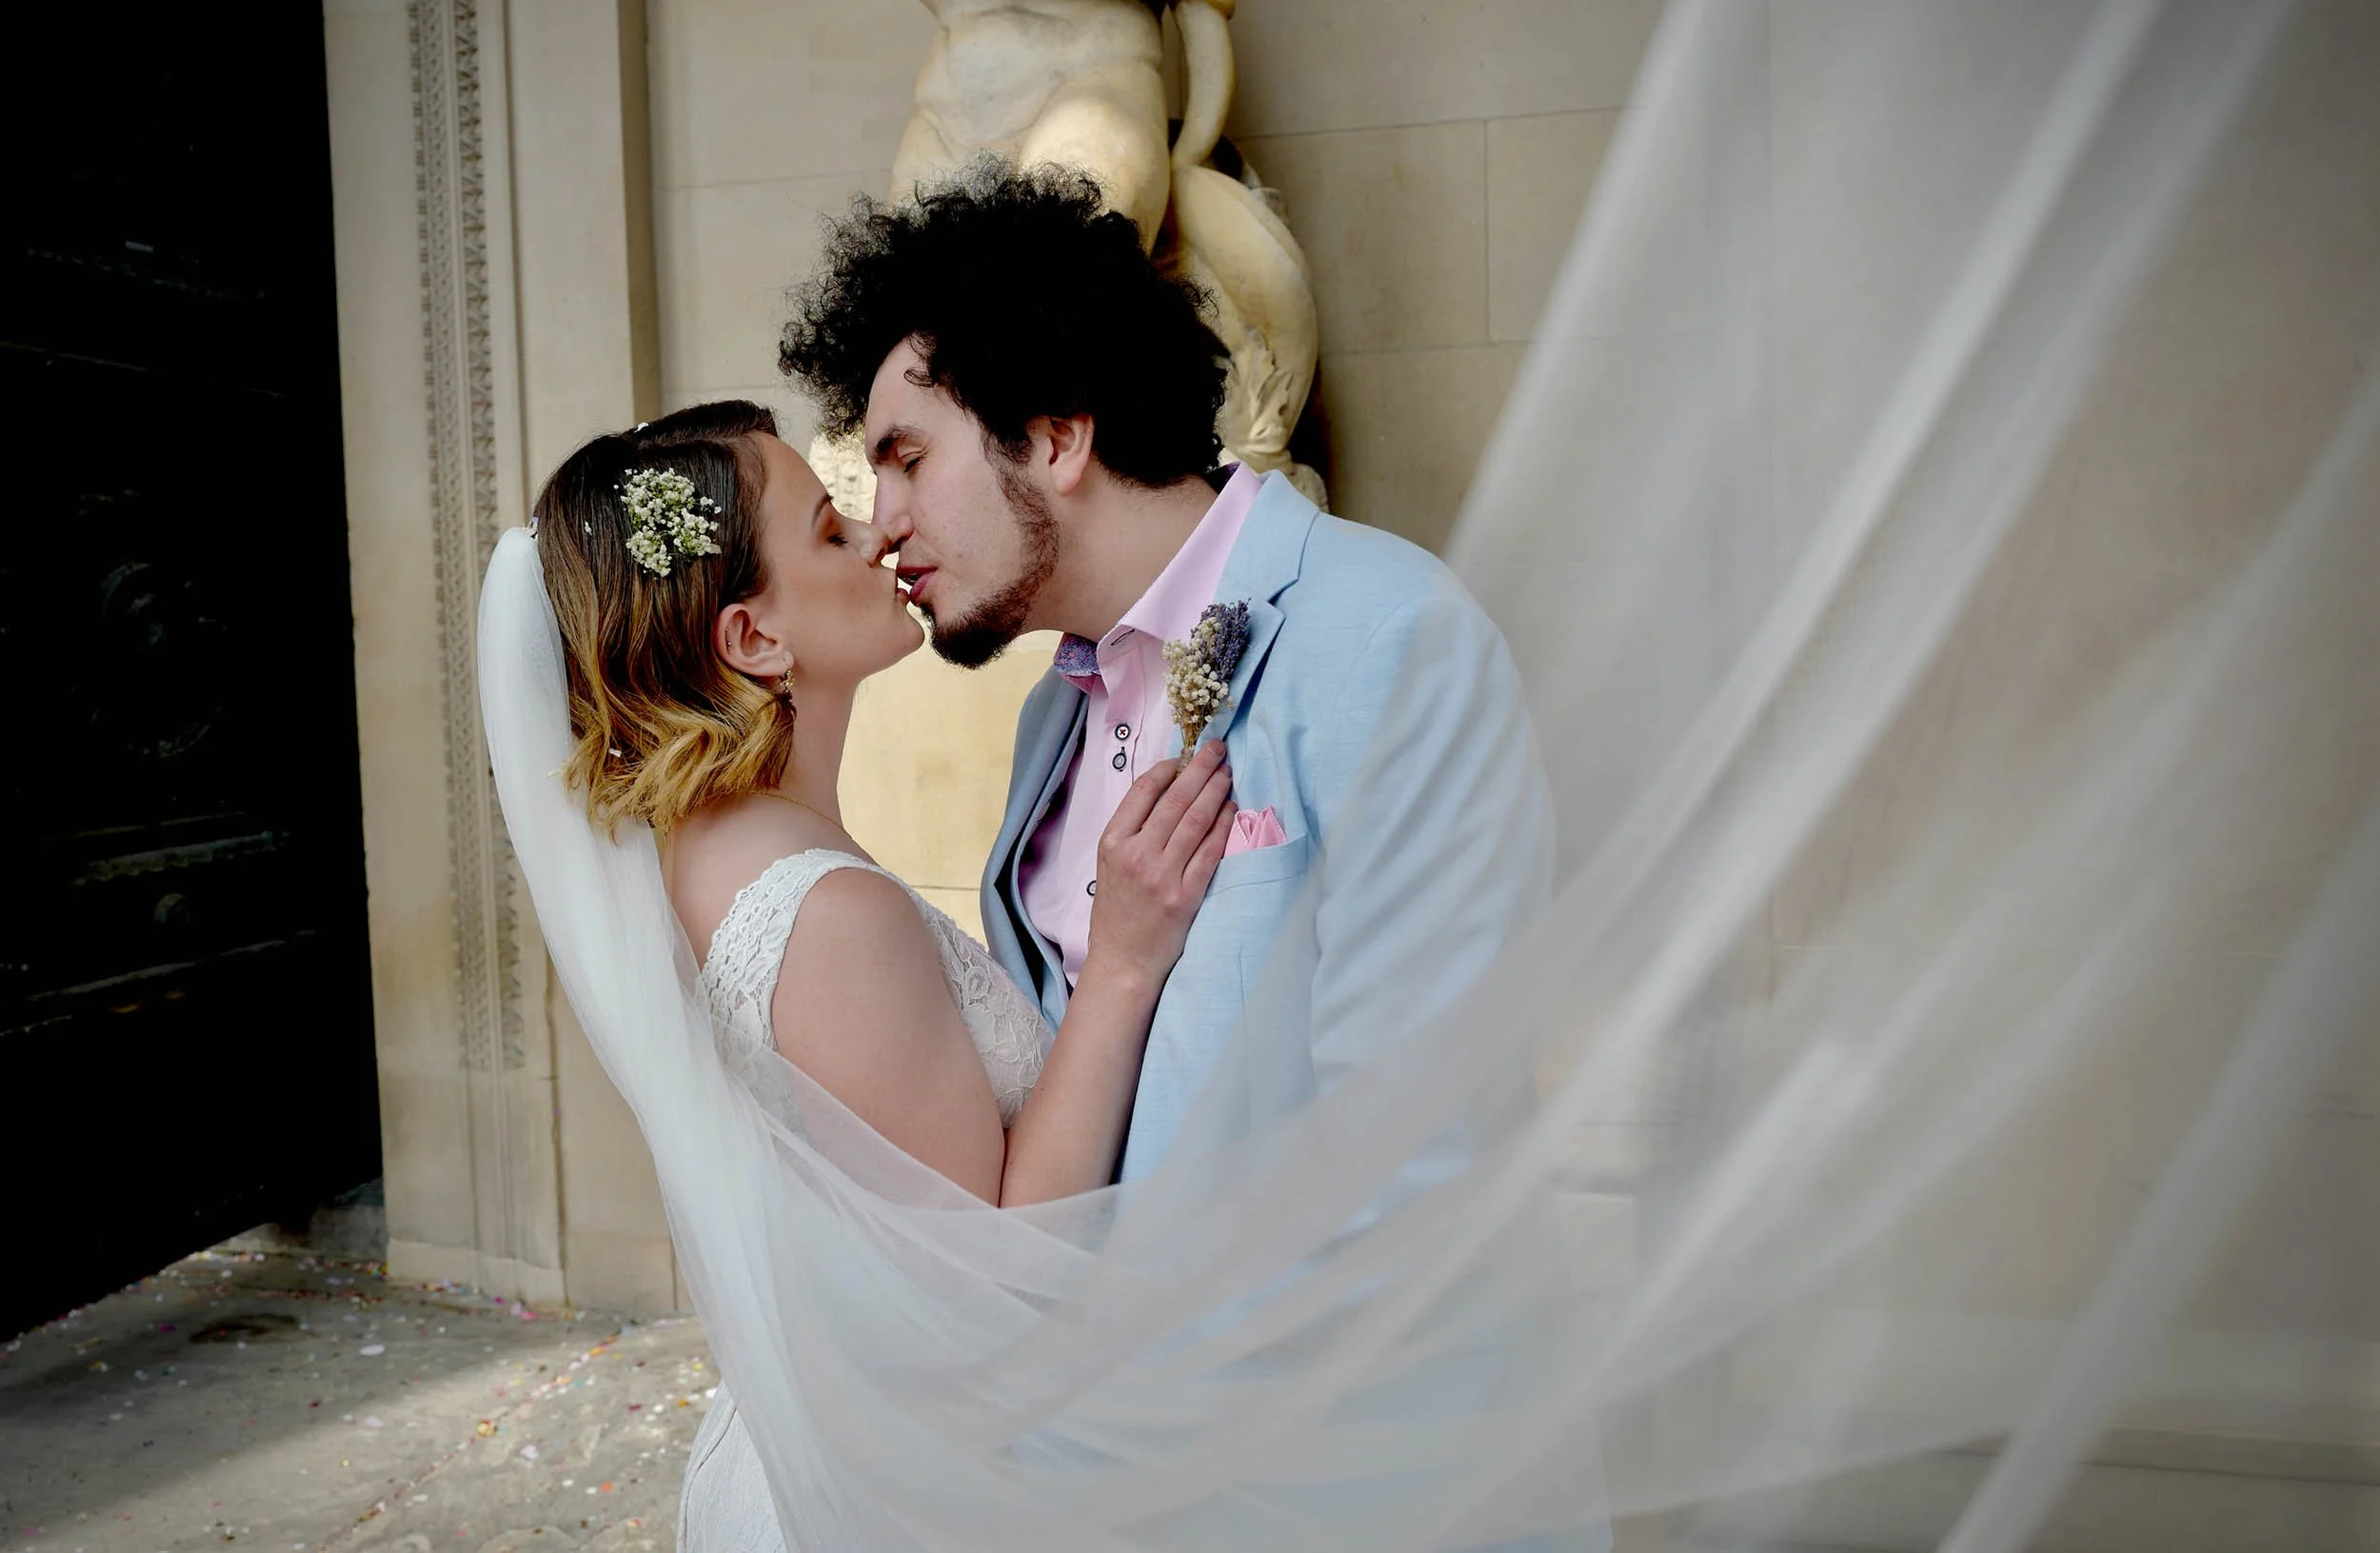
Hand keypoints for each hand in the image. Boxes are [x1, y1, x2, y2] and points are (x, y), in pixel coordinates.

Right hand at [1083, 741, 1236, 994]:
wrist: (1123, 962)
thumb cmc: (1117, 912)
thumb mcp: (1109, 865)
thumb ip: (1131, 830)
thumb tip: (1165, 789)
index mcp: (1112, 843)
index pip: (1143, 791)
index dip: (1168, 769)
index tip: (1184, 756)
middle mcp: (1136, 855)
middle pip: (1174, 799)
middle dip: (1199, 769)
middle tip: (1217, 749)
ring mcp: (1162, 876)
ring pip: (1195, 820)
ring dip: (1215, 791)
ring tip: (1227, 772)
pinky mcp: (1185, 895)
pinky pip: (1210, 852)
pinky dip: (1223, 826)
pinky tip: (1233, 809)